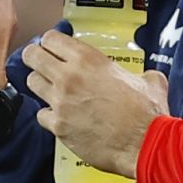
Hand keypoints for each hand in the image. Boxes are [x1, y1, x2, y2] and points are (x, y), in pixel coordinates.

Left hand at [22, 31, 169, 177]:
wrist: (144, 144)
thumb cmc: (146, 113)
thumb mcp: (150, 81)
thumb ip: (143, 74)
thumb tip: (147, 78)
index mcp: (89, 60)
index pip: (51, 38)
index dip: (51, 42)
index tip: (54, 47)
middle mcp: (70, 77)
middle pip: (32, 56)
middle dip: (35, 57)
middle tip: (41, 62)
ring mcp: (61, 102)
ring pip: (32, 83)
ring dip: (40, 84)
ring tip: (51, 89)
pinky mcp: (58, 126)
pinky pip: (41, 115)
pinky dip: (48, 115)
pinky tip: (60, 116)